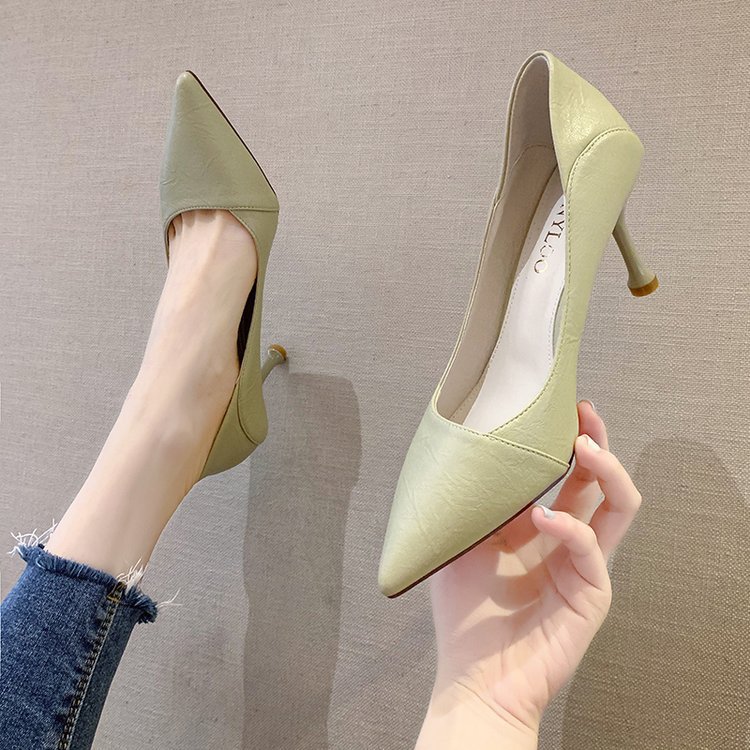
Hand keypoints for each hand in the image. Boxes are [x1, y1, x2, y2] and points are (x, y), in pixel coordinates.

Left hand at [416, 400, 641, 747]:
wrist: (473, 677)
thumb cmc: (464, 614)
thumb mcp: (461, 543)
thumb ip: (473, 503)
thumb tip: (468, 450)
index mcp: (538, 526)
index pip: (565, 473)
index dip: (564, 438)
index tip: (556, 405)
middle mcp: (567, 541)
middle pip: (600, 480)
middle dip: (597, 440)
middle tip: (582, 412)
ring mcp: (583, 566)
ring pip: (619, 506)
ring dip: (605, 471)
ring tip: (582, 447)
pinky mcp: (592, 595)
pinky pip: (591, 550)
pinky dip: (568, 527)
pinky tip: (541, 518)